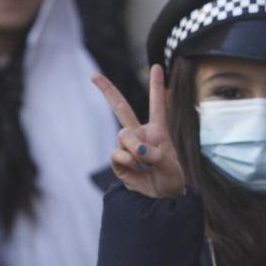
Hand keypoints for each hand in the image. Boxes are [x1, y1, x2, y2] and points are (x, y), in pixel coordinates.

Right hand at [94, 66, 185, 199]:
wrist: (160, 199)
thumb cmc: (171, 180)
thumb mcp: (171, 167)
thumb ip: (156, 154)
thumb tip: (137, 150)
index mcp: (158, 131)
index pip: (157, 105)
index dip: (156, 86)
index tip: (156, 66)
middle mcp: (141, 134)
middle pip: (121, 108)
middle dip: (107, 90)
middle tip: (94, 76)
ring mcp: (128, 147)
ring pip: (122, 136)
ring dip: (134, 151)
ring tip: (145, 166)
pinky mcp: (118, 161)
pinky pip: (116, 154)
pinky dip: (126, 161)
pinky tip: (136, 170)